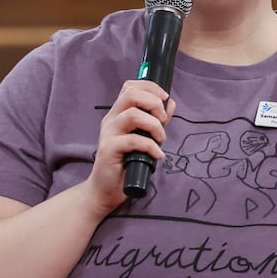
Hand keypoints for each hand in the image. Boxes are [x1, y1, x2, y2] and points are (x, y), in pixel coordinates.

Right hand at [83, 80, 173, 215]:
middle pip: (130, 94)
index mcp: (118, 113)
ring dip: (154, 125)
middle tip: (163, 120)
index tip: (165, 98)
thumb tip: (171, 104)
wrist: (105, 190)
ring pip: (132, 115)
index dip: (150, 87)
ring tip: (161, 138)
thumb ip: (156, 121)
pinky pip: (132, 140)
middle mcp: (111, 119)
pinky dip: (150, 146)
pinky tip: (157, 155)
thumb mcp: (143, 138)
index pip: (130, 87)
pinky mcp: (108, 150)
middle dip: (154, 103)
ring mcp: (108, 134)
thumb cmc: (125, 164)